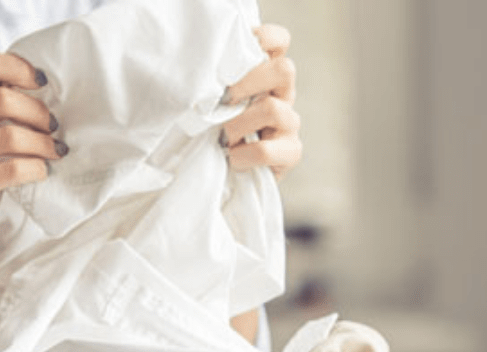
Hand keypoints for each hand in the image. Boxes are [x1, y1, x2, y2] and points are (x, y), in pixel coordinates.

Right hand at [0, 53, 65, 258]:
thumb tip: (22, 79)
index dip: (16, 67)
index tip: (39, 81)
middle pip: (1, 99)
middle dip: (38, 112)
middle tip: (52, 127)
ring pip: (11, 136)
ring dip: (43, 143)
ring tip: (54, 151)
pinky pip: (13, 170)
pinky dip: (36, 169)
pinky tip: (40, 172)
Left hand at [221, 24, 301, 179]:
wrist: (222, 176)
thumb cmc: (211, 132)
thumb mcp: (210, 102)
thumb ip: (214, 84)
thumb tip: (196, 72)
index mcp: (265, 75)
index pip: (279, 41)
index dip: (264, 39)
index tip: (235, 55)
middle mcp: (282, 94)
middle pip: (285, 69)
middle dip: (248, 82)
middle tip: (224, 100)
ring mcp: (289, 123)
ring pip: (272, 109)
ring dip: (238, 125)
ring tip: (222, 139)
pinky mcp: (290, 152)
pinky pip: (266, 149)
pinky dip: (242, 155)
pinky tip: (231, 159)